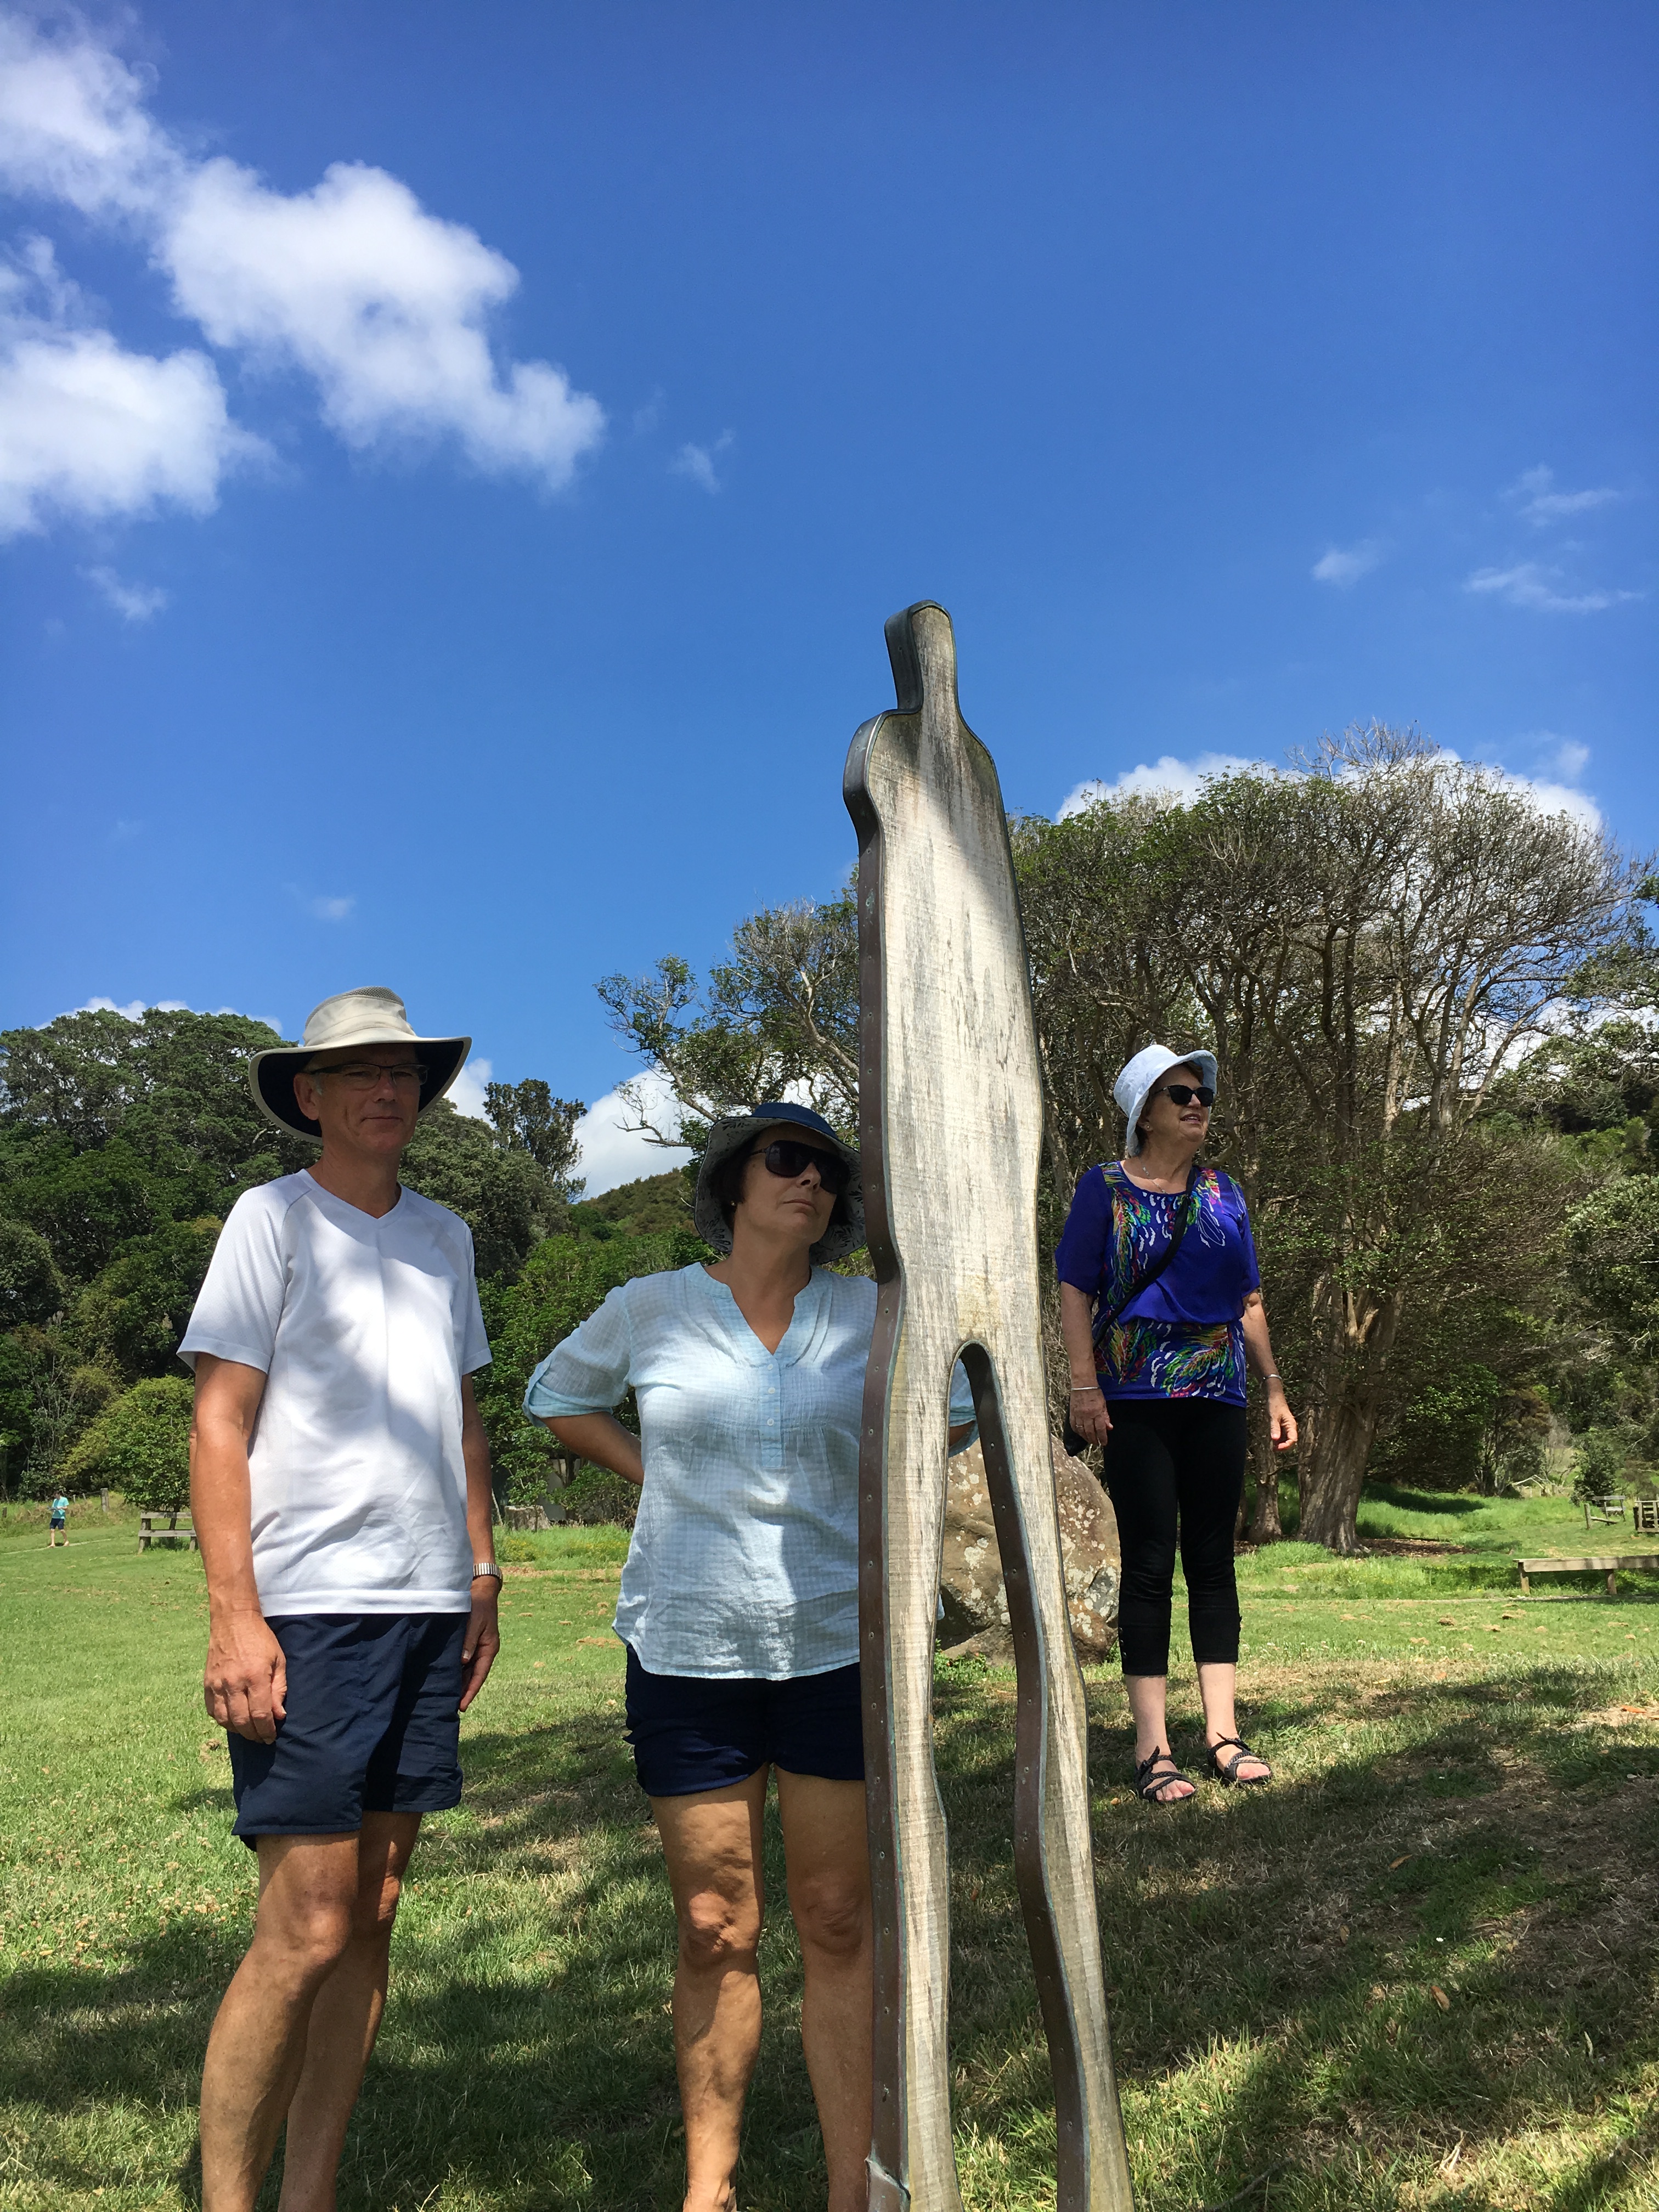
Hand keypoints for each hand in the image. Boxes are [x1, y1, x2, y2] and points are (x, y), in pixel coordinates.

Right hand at [203, 1610, 286, 1741]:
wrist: (233, 1620)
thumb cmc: (260, 1639)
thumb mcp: (279, 1660)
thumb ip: (279, 1689)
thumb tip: (278, 1715)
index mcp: (255, 1676)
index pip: (260, 1714)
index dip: (267, 1730)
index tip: (271, 1737)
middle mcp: (234, 1683)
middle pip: (242, 1722)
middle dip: (253, 1735)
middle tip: (261, 1738)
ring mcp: (217, 1684)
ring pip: (224, 1720)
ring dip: (237, 1730)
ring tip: (248, 1731)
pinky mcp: (207, 1683)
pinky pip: (212, 1710)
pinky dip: (222, 1720)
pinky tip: (232, 1720)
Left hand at [459, 1585, 499, 1711]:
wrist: (481, 1591)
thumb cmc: (479, 1606)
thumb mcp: (476, 1622)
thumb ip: (469, 1641)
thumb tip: (463, 1661)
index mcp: (489, 1648)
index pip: (479, 1675)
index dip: (471, 1691)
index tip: (462, 1706)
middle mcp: (483, 1651)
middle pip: (473, 1676)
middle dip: (464, 1691)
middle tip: (451, 1708)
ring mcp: (476, 1648)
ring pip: (467, 1671)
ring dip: (459, 1683)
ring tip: (448, 1698)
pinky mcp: (469, 1644)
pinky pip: (463, 1662)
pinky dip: (456, 1671)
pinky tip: (447, 1679)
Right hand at [1068, 1386, 1112, 1447]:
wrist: (1082, 1384)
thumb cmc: (1094, 1393)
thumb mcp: (1103, 1404)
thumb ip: (1106, 1417)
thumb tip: (1109, 1428)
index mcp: (1096, 1412)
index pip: (1100, 1429)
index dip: (1102, 1438)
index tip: (1104, 1443)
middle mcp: (1087, 1415)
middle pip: (1090, 1432)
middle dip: (1094, 1440)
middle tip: (1096, 1443)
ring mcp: (1078, 1415)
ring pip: (1081, 1431)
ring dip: (1086, 1437)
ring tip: (1089, 1440)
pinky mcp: (1072, 1413)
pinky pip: (1074, 1426)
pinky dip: (1077, 1431)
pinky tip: (1081, 1433)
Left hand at [1267, 1382, 1297, 1451]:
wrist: (1274, 1397)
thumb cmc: (1275, 1405)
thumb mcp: (1273, 1417)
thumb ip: (1274, 1428)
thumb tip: (1275, 1440)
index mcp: (1291, 1425)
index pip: (1293, 1439)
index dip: (1286, 1446)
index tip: (1277, 1448)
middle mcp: (1291, 1427)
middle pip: (1290, 1441)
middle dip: (1283, 1447)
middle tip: (1274, 1449)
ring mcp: (1287, 1427)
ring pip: (1286, 1440)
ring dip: (1280, 1444)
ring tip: (1273, 1447)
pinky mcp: (1282, 1427)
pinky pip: (1282, 1436)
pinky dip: (1278, 1440)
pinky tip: (1273, 1441)